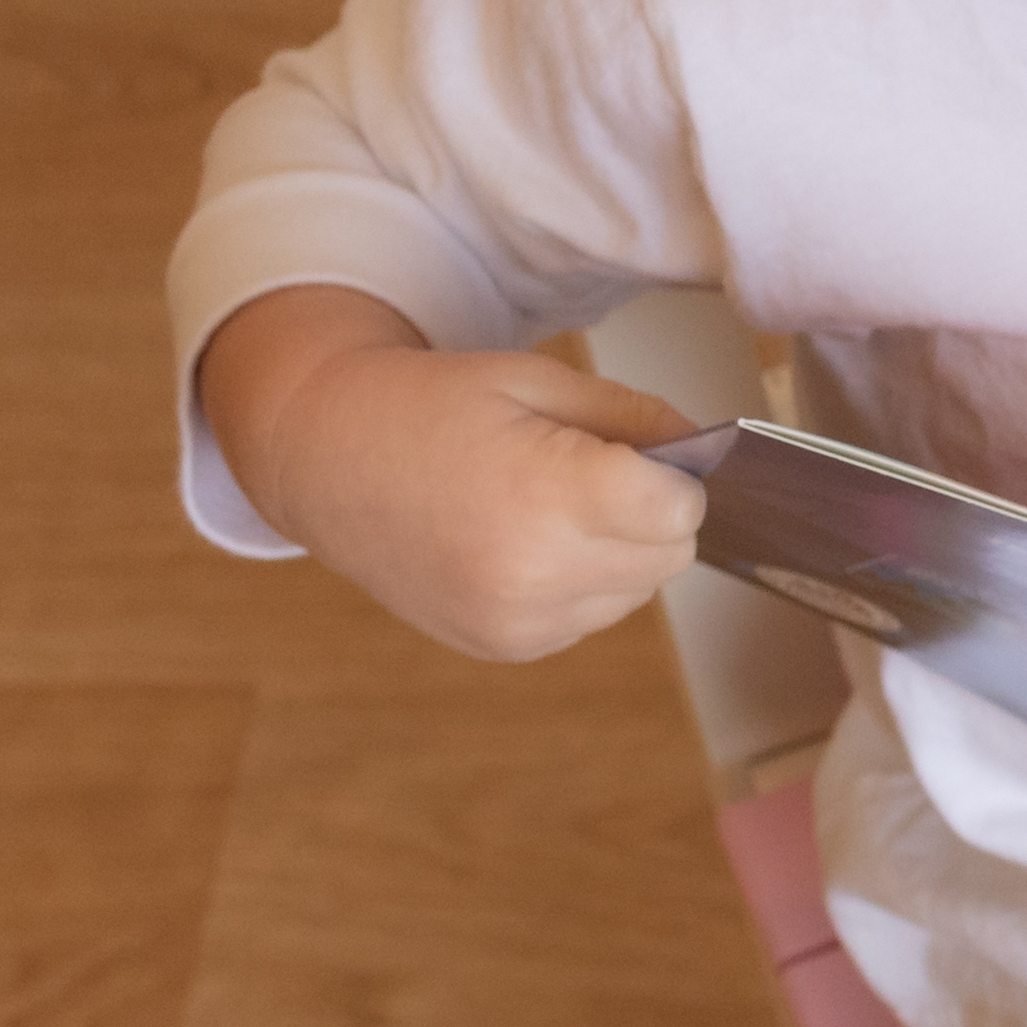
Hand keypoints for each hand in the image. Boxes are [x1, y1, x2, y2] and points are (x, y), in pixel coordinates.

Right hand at [195, 284, 704, 662]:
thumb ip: (635, 417)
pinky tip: (523, 543)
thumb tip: (704, 453)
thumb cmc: (429, 407)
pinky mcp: (502, 646)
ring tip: (544, 508)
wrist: (322, 458)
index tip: (640, 456)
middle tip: (589, 474)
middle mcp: (531, 572)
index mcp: (545, 495)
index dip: (674, 479)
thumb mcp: (536, 381)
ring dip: (620, 553)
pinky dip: (580, 583)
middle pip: (671, 555)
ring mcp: (514, 619)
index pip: (681, 510)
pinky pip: (591, 616)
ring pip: (637, 592)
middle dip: (653, 515)